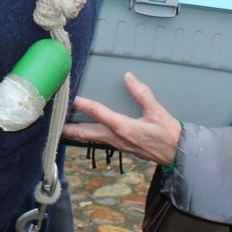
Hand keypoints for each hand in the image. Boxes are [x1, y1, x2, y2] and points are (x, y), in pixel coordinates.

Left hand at [62, 73, 181, 166]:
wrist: (177, 154)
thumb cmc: (168, 134)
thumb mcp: (157, 111)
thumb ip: (142, 93)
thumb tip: (128, 77)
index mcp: (124, 127)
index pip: (99, 113)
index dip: (84, 105)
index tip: (72, 99)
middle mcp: (117, 138)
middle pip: (87, 133)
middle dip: (69, 129)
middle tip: (54, 125)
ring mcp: (118, 144)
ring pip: (92, 138)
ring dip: (77, 133)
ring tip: (62, 129)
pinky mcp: (121, 146)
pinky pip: (100, 141)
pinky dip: (89, 136)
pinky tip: (84, 132)